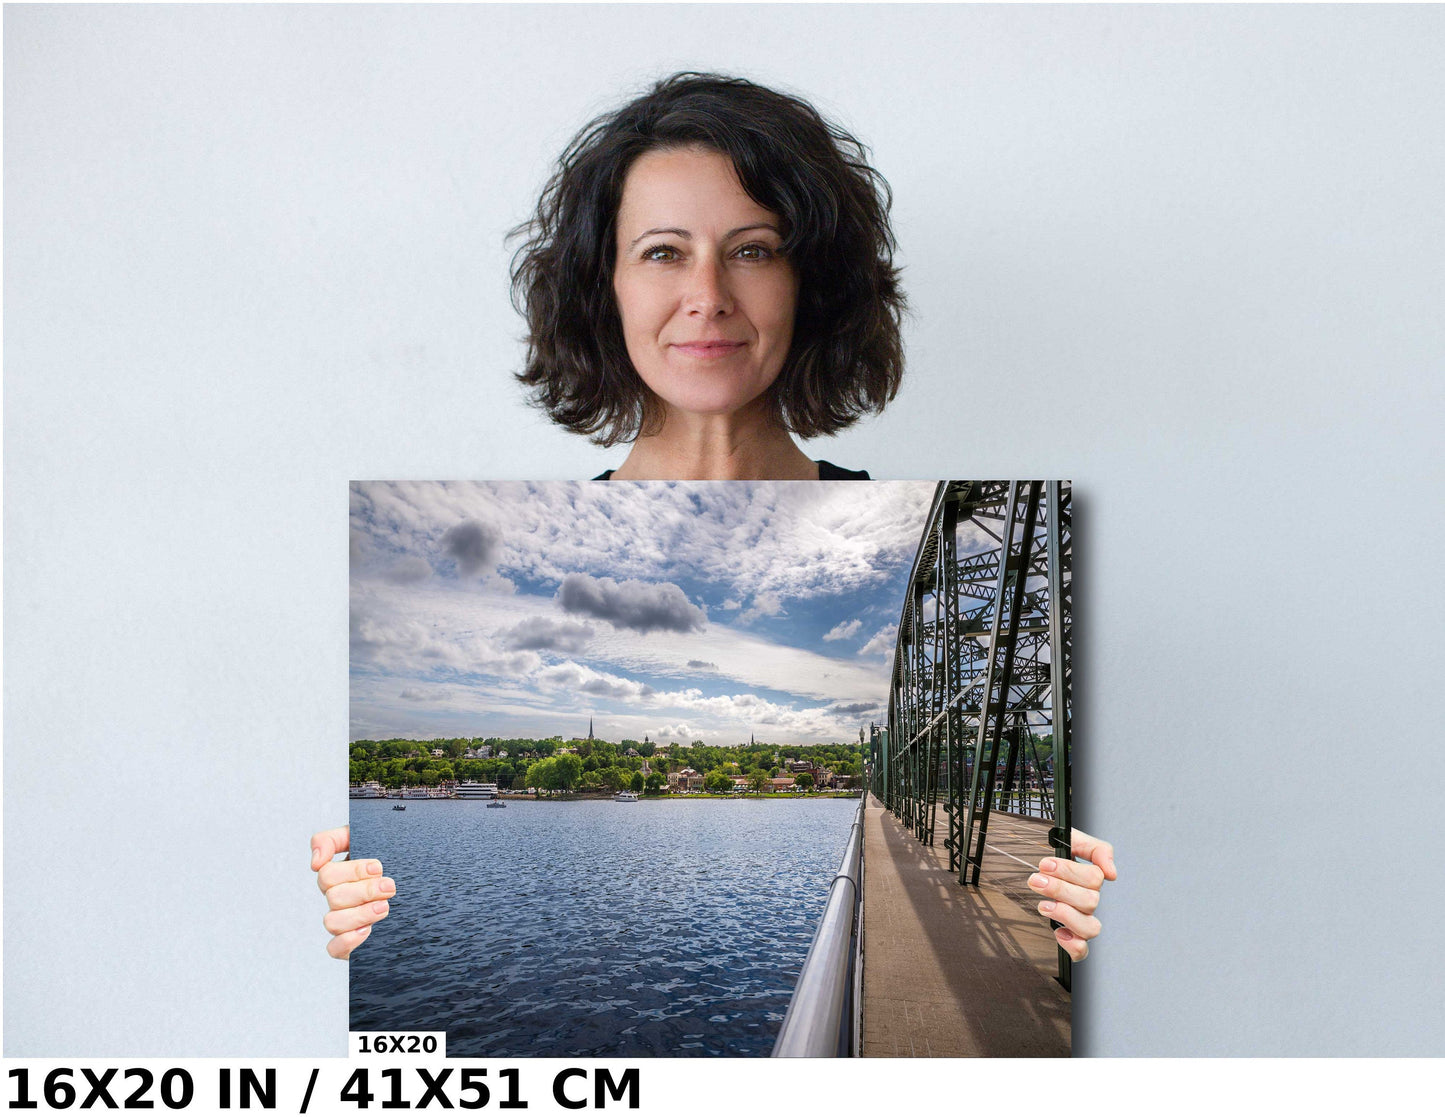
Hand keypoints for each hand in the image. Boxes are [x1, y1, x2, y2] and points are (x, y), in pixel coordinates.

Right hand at [311, 825, 394, 958]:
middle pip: (334, 897)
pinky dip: (348, 940)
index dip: (352, 871)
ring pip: (332, 922)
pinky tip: (368, 930)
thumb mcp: (366, 838)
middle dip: (364, 891)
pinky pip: (334, 948)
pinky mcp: (350, 944)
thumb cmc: (392, 859)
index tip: (378, 867)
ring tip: (385, 907)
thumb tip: (315, 861)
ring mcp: (343, 922)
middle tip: (390, 887)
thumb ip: (333, 839)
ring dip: (360, 914)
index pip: (326, 874)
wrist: (420, 888)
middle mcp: (338, 899)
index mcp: (339, 876)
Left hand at [1028, 828, 1115, 961]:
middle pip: (1090, 901)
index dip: (1070, 871)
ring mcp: (1082, 920)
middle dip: (1060, 889)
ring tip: (1044, 905)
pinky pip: (1082, 951)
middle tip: (1036, 880)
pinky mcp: (1072, 937)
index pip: (1094, 878)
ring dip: (1066, 916)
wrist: (1034, 867)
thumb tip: (1112, 873)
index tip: (1045, 864)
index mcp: (1091, 879)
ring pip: (1091, 928)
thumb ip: (1096, 849)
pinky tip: (1058, 932)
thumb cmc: (1055, 854)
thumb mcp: (1072, 839)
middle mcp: (1090, 901)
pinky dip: (1073, 945)